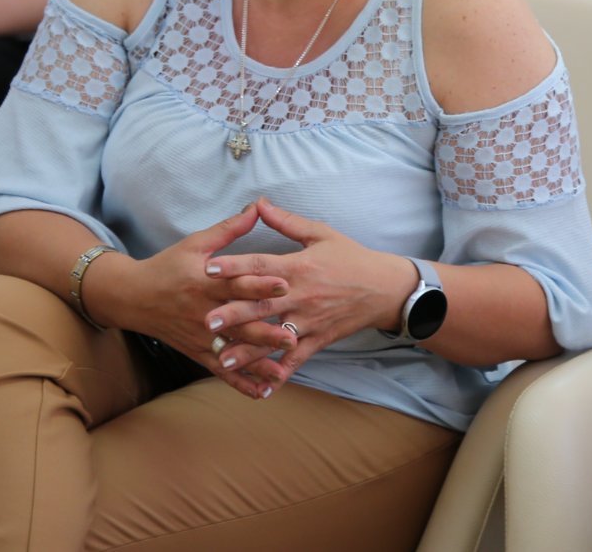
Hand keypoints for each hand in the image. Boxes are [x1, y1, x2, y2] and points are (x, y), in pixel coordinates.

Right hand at [91, 203, 290, 399]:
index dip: (260, 283)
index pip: (236, 283)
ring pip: (233, 352)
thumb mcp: (196, 243)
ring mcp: (201, 336)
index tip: (286, 284)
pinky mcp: (197, 353)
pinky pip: (221, 371)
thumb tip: (257, 207)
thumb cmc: (168, 265)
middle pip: (238, 323)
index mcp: (206, 282)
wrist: (133, 297)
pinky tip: (263, 392)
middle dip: (265, 331)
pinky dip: (241, 382)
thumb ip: (229, 229)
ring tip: (283, 370)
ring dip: (258, 363)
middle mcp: (204, 311)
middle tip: (292, 336)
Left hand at [199, 197, 416, 383]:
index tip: (209, 269)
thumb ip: (287, 222)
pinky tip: (261, 387)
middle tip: (208, 321)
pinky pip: (296, 359)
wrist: (384, 288)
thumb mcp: (321, 233)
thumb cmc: (351, 257)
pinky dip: (280, 373)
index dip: (235, 267)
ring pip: (274, 337)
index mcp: (299, 267)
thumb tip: (258, 204)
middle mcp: (301, 296)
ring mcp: (309, 321)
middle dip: (234, 314)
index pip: (262, 266)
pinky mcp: (318, 340)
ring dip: (249, 350)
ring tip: (224, 359)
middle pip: (262, 305)